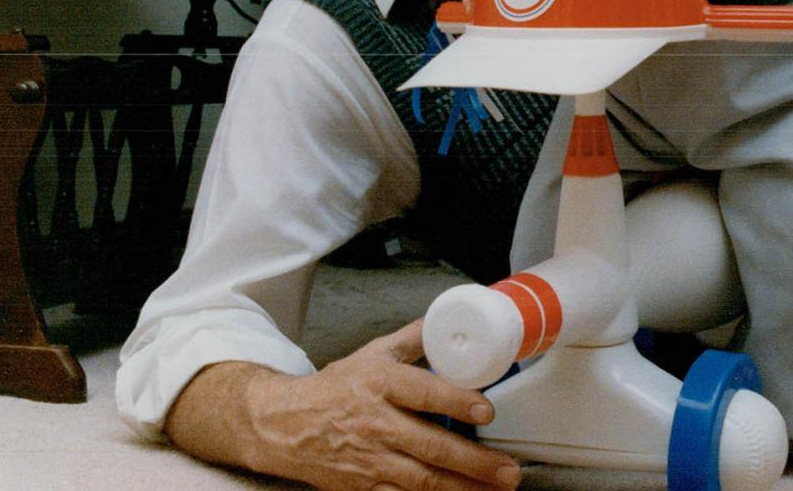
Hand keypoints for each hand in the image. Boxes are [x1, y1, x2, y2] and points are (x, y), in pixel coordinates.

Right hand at [167, 321, 519, 490]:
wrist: (284, 426)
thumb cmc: (334, 388)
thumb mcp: (372, 353)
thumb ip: (413, 339)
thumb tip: (449, 319)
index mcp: (379, 384)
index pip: (424, 393)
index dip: (457, 402)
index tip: (486, 410)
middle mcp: (376, 424)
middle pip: (431, 446)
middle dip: (475, 461)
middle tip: (508, 469)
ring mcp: (370, 461)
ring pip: (422, 480)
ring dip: (463, 488)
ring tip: (496, 490)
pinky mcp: (364, 487)